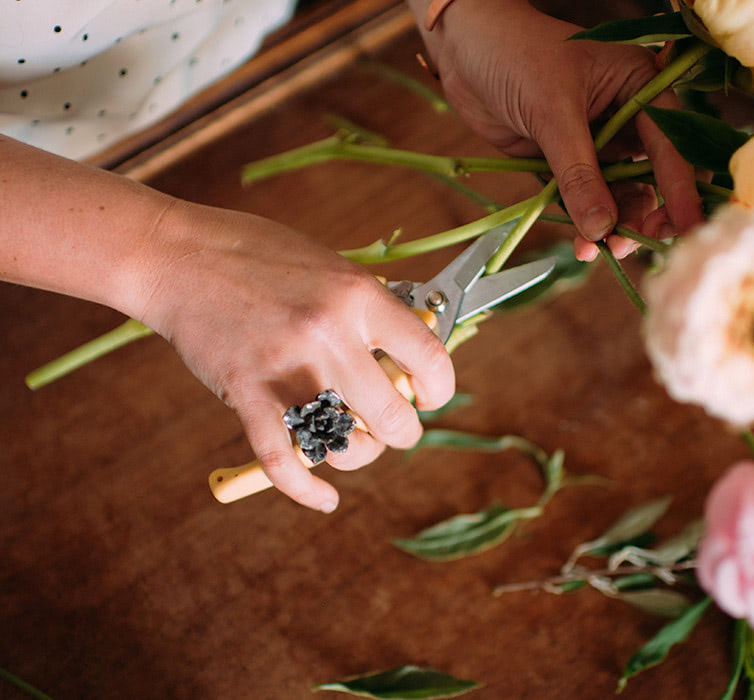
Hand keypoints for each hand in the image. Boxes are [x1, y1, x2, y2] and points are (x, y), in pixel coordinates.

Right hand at [140, 201, 454, 511]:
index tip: (430, 394)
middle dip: (404, 432)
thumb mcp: (331, 266)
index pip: (429, 355)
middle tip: (395, 426)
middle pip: (394, 416)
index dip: (440, 386)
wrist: (178, 256)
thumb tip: (410, 347)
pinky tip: (325, 498)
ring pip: (347, 446)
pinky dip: (307, 490)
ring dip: (359, 455)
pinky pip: (283, 461)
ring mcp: (287, 369)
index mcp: (358, 296)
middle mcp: (330, 335)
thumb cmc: (257, 254)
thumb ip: (369, 309)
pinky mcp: (246, 395)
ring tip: (355, 441)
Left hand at [413, 0, 702, 259]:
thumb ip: (578, 173)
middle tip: (635, 244)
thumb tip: (602, 228)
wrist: (464, 48)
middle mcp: (627, 116)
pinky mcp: (567, 162)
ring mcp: (598, 142)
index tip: (689, 227)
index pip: (672, 143)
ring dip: (616, 226)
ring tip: (602, 250)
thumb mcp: (552, 112)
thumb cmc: (514, 54)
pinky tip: (584, 245)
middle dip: (649, 213)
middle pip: (654, 176)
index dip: (682, 189)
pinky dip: (587, 223)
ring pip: (621, 194)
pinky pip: (586, 200)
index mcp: (640, 86)